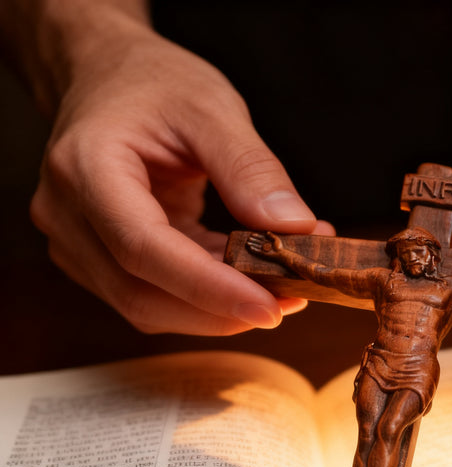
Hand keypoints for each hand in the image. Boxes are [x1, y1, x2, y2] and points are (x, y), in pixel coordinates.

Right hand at [29, 11, 332, 334]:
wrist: (105, 79)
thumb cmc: (153, 84)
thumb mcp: (211, 107)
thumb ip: (251, 168)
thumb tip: (296, 229)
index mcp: (85, 168)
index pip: (142, 248)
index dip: (208, 287)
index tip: (270, 307)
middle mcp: (67, 216)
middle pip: (142, 294)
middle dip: (222, 310)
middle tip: (292, 301)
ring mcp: (76, 246)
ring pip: (148, 309)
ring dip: (219, 312)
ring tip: (281, 292)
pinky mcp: (99, 264)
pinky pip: (154, 299)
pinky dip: (207, 300)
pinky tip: (250, 282)